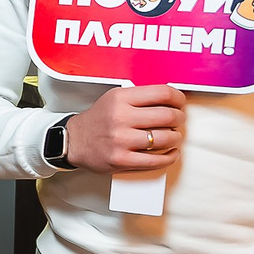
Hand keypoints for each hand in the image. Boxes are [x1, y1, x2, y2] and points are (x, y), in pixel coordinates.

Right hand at [65, 84, 185, 172]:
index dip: (178, 98)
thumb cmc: (97, 121)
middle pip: (167, 115)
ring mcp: (121, 140)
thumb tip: (170, 99)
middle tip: (178, 120)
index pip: (161, 93)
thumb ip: (139, 97)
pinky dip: (170, 156)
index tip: (180, 102)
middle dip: (179, 118)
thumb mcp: (113, 98)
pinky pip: (156, 160)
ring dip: (176, 137)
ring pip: (165, 138)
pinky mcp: (122, 160)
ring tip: (173, 136)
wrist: (74, 141)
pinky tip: (171, 152)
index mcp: (120, 99)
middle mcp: (120, 118)